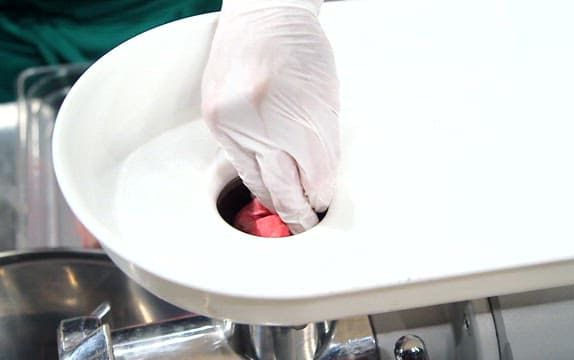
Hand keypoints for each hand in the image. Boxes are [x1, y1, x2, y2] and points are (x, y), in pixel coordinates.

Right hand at [201, 0, 338, 233]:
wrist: (263, 16)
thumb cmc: (299, 48)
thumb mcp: (327, 98)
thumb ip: (324, 144)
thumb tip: (320, 182)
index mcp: (296, 119)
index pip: (314, 176)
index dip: (320, 195)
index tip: (322, 203)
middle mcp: (260, 126)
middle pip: (282, 188)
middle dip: (297, 212)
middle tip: (305, 224)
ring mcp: (233, 124)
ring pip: (255, 181)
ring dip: (273, 200)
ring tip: (286, 213)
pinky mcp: (216, 122)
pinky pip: (237, 162)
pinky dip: (253, 176)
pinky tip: (264, 186)